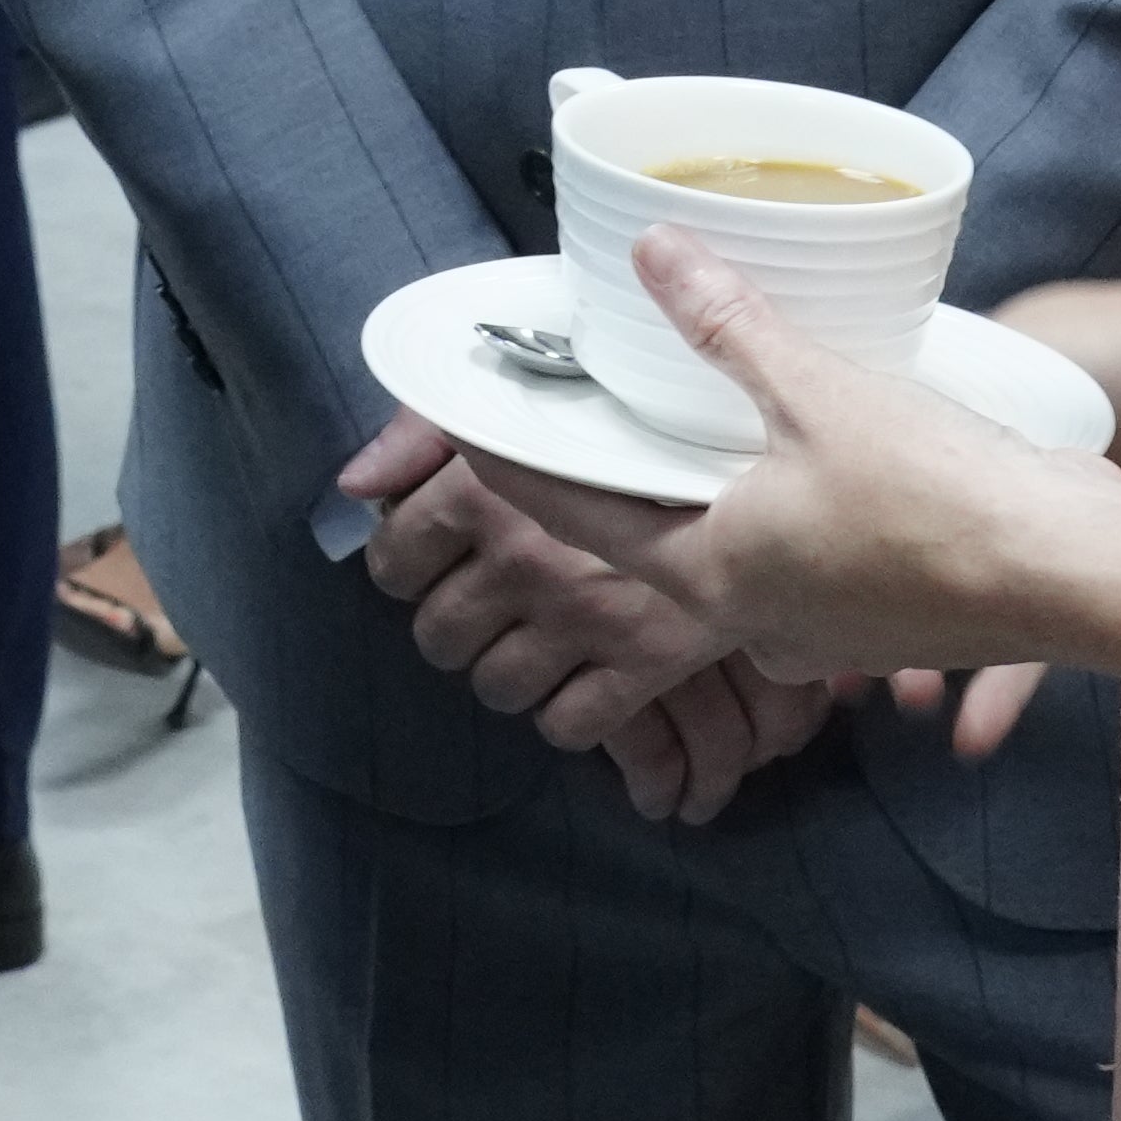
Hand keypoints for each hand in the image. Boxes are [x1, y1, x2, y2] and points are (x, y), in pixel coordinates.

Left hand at [348, 404, 759, 770]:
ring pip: (497, 686)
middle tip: (485, 603)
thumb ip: (424, 430)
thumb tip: (353, 485)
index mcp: (489, 488)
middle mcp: (525, 558)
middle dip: (454, 623)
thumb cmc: (643, 414)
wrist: (768, 453)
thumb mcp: (527, 395)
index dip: (403, 564)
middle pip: (438, 635)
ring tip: (534, 638)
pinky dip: (570, 712)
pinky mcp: (647, 662)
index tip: (426, 561)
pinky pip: (571, 725)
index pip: (395, 556)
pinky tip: (583, 676)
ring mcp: (585, 617)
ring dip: (508, 670)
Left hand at [560, 236, 1100, 705]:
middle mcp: (755, 619)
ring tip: (705, 423)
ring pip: (740, 556)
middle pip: (659, 541)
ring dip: (716, 496)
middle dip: (628, 478)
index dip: (522, 470)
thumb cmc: (938, 495)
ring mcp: (824, 633)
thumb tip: (653, 252)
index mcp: (712, 575)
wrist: (1072, 573)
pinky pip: (810, 566)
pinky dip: (787, 513)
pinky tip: (811, 464)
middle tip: (602, 410)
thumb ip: (728, 324)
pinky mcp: (886, 622)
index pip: (582, 517)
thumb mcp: (816, 390)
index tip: (478, 432)